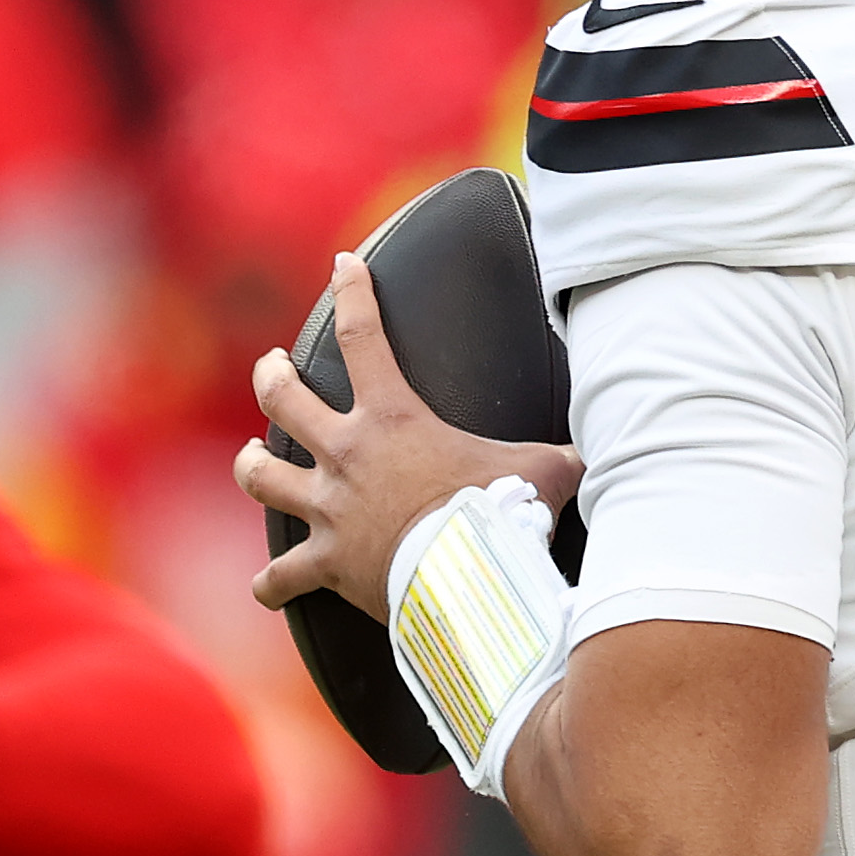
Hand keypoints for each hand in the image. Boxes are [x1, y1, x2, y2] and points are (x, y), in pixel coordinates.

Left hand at [236, 253, 579, 619]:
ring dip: (251, 465)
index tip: (343, 265)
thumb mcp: (545, 469)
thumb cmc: (505, 516)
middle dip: (272, 375)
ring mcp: (328, 510)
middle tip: (273, 366)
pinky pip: (282, 577)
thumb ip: (563, 453)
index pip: (364, 336)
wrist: (469, 579)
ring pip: (261, 477)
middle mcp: (346, 456)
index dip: (353, 292)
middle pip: (283, 399)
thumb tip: (604, 446)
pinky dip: (272, 585)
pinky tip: (268, 589)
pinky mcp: (325, 564)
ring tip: (250, 457)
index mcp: (392, 419)